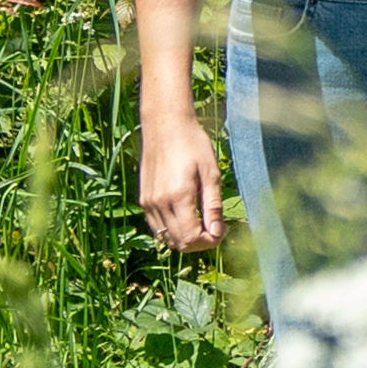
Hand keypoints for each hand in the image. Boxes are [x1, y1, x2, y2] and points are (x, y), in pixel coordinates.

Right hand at [139, 115, 226, 253]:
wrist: (165, 124)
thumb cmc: (193, 144)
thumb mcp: (210, 172)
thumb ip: (213, 205)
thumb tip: (217, 233)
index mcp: (177, 196)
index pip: (191, 238)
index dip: (210, 241)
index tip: (223, 229)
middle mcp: (159, 203)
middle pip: (179, 243)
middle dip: (201, 242)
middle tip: (216, 228)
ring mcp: (148, 203)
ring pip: (167, 238)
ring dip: (186, 239)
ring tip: (203, 222)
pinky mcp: (144, 199)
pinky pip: (158, 228)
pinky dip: (173, 231)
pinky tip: (187, 218)